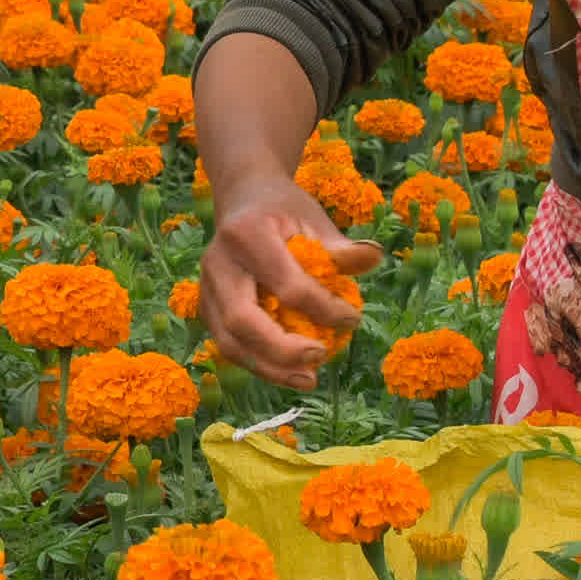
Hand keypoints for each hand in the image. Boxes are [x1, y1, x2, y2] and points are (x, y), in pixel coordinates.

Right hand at [199, 181, 362, 380]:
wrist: (243, 199)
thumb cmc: (285, 210)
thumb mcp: (314, 218)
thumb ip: (340, 246)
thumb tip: (375, 257)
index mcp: (247, 235)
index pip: (286, 284)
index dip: (323, 308)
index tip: (353, 319)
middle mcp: (217, 263)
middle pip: (242, 321)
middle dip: (282, 350)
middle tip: (321, 358)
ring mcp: (205, 288)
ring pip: (229, 342)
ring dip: (269, 368)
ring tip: (307, 379)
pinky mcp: (205, 307)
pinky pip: (229, 345)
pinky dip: (259, 363)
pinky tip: (289, 372)